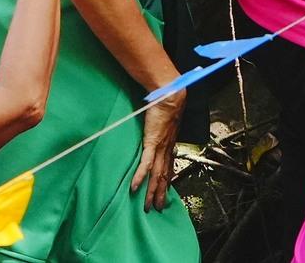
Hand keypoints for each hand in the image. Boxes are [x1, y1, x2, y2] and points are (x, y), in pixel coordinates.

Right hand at [134, 93, 182, 209]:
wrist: (170, 96)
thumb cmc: (166, 103)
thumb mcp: (164, 118)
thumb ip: (160, 125)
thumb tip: (156, 125)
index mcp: (169, 143)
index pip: (168, 167)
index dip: (167, 181)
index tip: (165, 191)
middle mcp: (167, 149)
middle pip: (163, 176)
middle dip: (159, 193)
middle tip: (156, 207)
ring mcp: (160, 148)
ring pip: (155, 175)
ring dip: (151, 191)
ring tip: (147, 205)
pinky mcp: (152, 144)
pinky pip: (145, 164)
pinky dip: (140, 177)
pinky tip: (134, 187)